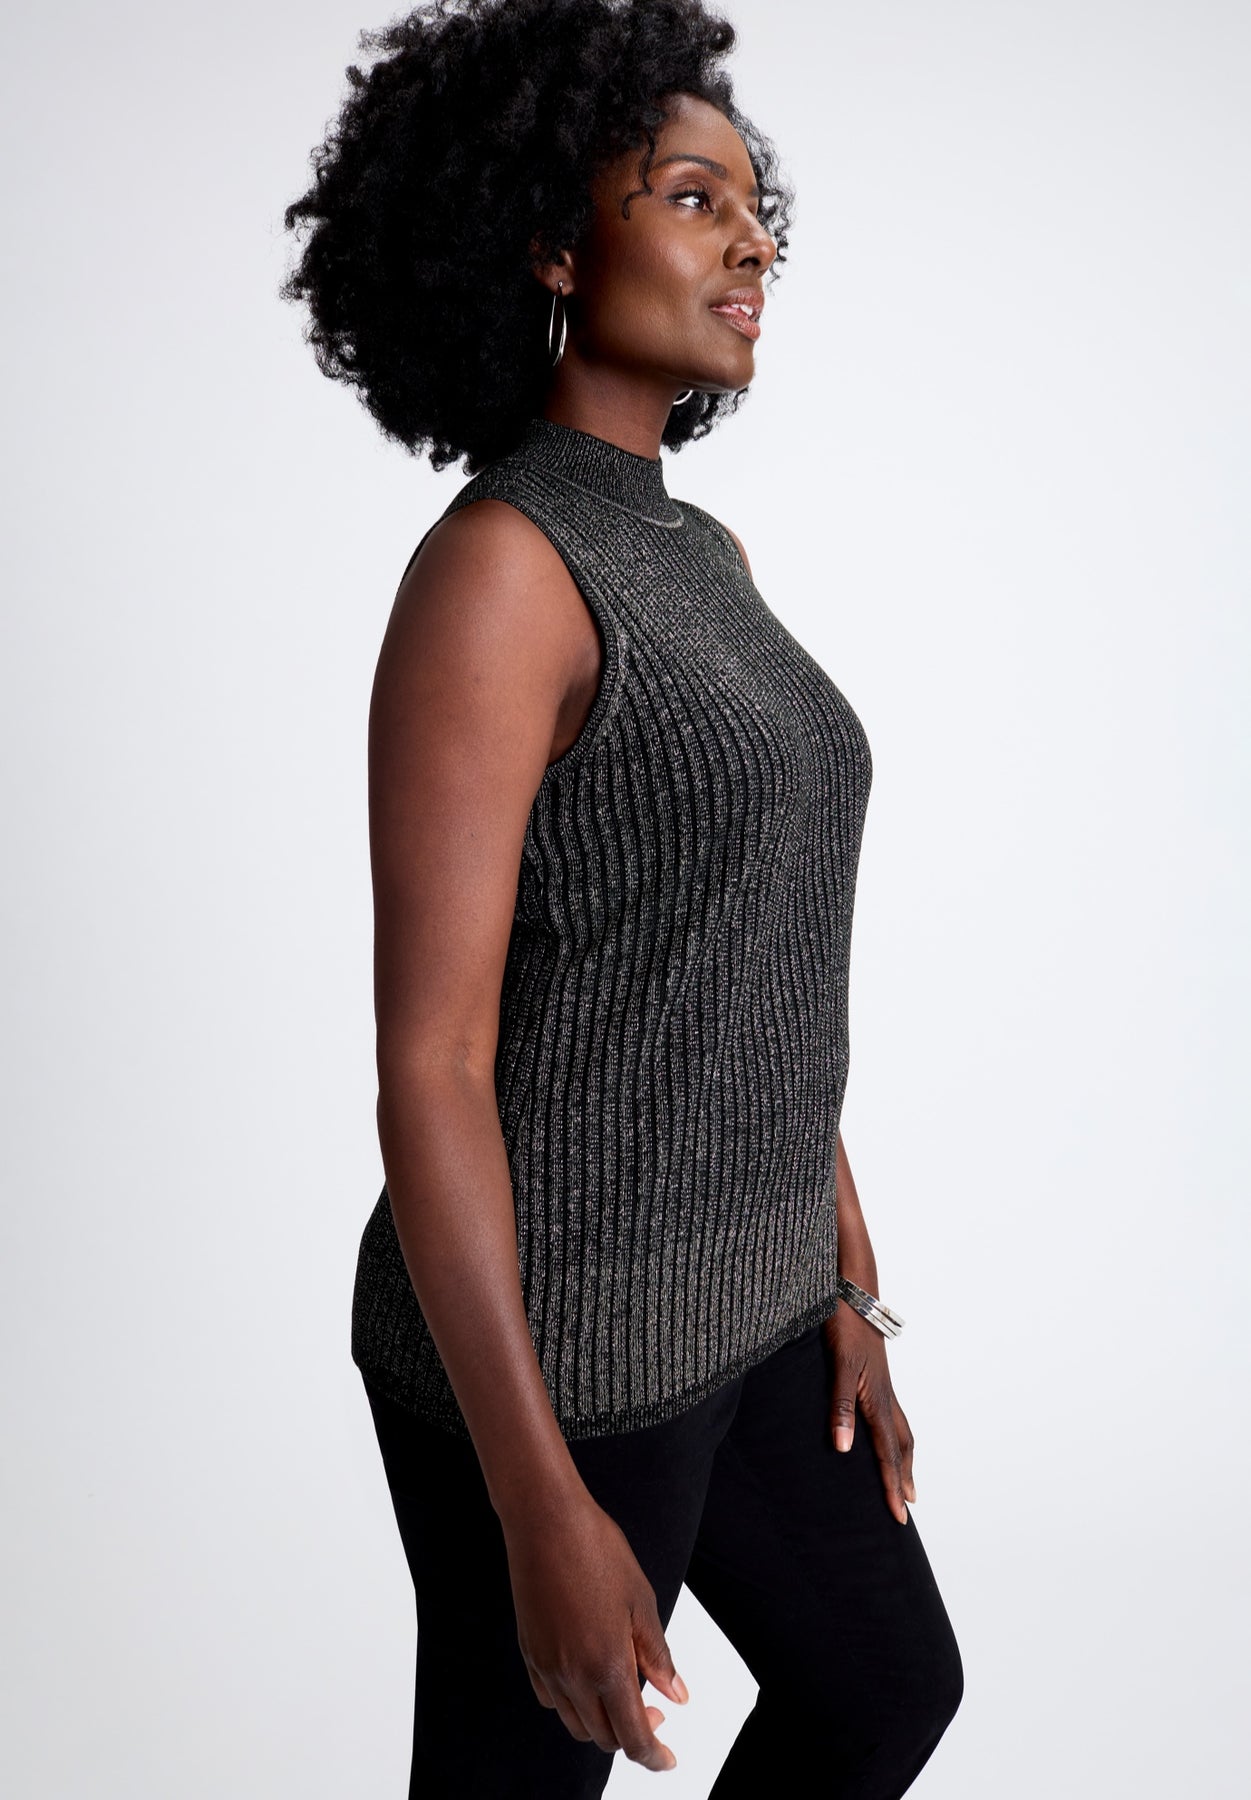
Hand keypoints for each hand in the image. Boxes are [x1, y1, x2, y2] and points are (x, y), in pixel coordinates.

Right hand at [502, 1490, 689, 1772]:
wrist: (545, 1520)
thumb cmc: (597, 1550)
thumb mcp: (642, 1601)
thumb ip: (658, 1656)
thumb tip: (676, 1696)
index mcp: (607, 1666)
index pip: (633, 1737)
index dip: (654, 1756)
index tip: (668, 1760)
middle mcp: (572, 1676)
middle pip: (604, 1737)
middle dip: (633, 1736)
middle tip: (655, 1711)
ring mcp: (546, 1666)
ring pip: (576, 1723)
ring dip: (603, 1723)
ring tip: (624, 1693)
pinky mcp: (529, 1651)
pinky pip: (550, 1699)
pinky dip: (573, 1703)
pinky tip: (588, 1677)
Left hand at [821, 1303, 916, 1524]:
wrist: (853, 1288)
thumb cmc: (844, 1323)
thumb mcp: (838, 1365)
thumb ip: (840, 1406)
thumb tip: (845, 1449)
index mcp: (876, 1398)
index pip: (888, 1453)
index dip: (892, 1486)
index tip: (899, 1516)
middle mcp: (883, 1394)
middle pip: (901, 1444)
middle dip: (903, 1476)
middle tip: (908, 1504)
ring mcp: (880, 1382)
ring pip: (899, 1427)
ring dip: (902, 1455)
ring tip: (903, 1475)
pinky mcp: (873, 1372)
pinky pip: (889, 1411)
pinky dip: (891, 1430)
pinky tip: (879, 1429)